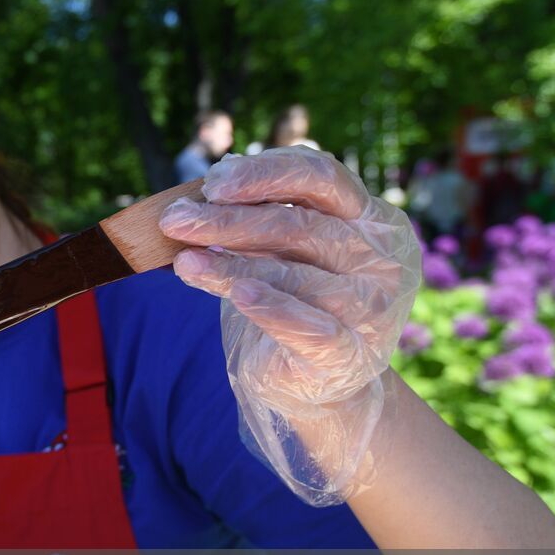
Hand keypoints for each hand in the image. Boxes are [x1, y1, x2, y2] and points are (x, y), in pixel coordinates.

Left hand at [158, 145, 421, 504]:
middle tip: (173, 220)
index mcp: (370, 218)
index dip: (264, 172)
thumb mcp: (280, 251)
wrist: (317, 382)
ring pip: (291, 273)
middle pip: (296, 224)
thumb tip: (209, 185)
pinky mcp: (349, 353)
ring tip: (182, 261)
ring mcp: (371, 307)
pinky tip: (237, 294)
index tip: (211, 182)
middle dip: (226, 220)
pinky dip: (271, 308)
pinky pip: (307, 326)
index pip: (320, 176)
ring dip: (228, 264)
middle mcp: (380, 258)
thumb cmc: (294, 301)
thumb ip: (256, 215)